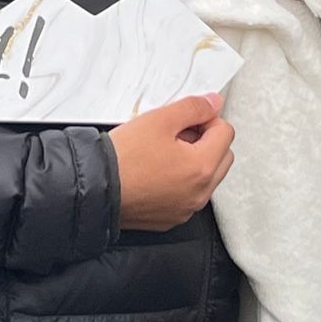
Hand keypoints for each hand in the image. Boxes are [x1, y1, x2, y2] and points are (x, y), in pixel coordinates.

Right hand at [109, 93, 234, 230]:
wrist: (95, 188)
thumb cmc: (123, 158)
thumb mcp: (159, 119)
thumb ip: (193, 108)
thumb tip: (213, 103)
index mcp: (202, 168)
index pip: (225, 132)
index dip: (206, 119)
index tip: (187, 119)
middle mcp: (199, 193)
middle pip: (222, 157)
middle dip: (206, 140)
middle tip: (176, 132)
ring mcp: (185, 209)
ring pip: (206, 178)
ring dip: (194, 161)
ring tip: (163, 151)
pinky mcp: (171, 218)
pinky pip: (188, 195)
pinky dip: (180, 182)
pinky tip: (156, 171)